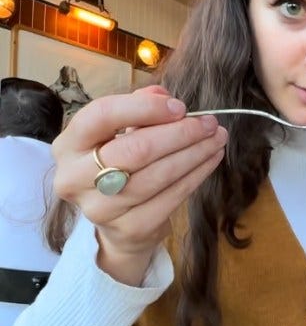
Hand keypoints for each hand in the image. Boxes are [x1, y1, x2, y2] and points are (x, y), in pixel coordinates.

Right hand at [52, 86, 227, 284]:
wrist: (117, 225)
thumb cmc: (119, 166)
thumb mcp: (119, 133)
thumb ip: (137, 109)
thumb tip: (165, 97)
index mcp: (68, 146)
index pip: (101, 116)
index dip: (144, 107)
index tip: (179, 107)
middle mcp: (74, 179)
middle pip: (135, 149)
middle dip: (179, 133)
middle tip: (209, 123)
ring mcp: (100, 209)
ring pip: (156, 175)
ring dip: (194, 153)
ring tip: (217, 139)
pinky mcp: (129, 228)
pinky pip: (170, 197)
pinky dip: (196, 175)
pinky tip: (210, 160)